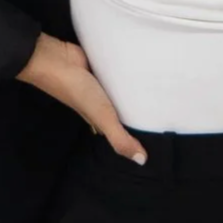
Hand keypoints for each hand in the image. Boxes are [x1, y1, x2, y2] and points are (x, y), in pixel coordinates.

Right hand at [17, 33, 148, 164]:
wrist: (56, 61)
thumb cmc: (77, 91)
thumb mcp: (102, 117)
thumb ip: (120, 139)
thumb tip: (142, 160)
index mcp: (101, 118)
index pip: (122, 128)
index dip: (138, 130)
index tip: (157, 128)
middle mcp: (101, 102)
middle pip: (124, 107)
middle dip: (141, 107)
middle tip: (167, 103)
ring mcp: (100, 83)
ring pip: (121, 88)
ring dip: (135, 86)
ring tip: (161, 82)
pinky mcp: (99, 65)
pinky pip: (116, 69)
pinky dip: (127, 69)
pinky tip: (142, 65)